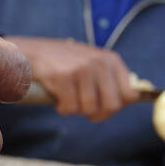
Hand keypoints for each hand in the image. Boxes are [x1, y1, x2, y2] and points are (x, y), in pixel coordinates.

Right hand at [6, 36, 141, 120]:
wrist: (33, 51)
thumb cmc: (64, 61)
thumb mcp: (93, 62)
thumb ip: (110, 78)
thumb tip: (131, 99)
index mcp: (111, 60)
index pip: (130, 94)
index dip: (118, 106)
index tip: (104, 107)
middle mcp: (99, 63)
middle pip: (112, 106)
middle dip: (98, 114)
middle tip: (86, 111)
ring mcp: (81, 70)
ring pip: (89, 109)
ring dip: (77, 110)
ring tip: (68, 99)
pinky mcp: (63, 78)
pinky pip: (70, 108)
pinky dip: (63, 108)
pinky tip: (58, 98)